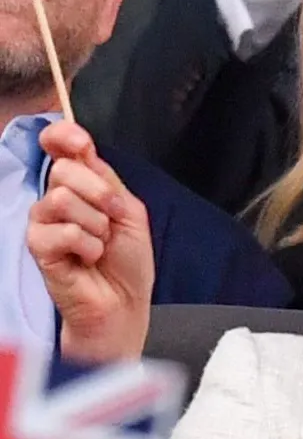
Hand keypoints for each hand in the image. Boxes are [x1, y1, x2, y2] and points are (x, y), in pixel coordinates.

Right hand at [28, 123, 153, 363]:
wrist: (125, 302)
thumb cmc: (127, 260)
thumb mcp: (128, 209)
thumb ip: (104, 178)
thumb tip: (81, 151)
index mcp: (81, 184)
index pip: (59, 146)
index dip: (64, 135)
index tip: (81, 143)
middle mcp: (57, 198)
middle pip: (63, 169)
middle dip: (99, 193)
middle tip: (112, 218)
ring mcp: (44, 223)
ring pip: (61, 198)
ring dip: (95, 224)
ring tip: (100, 243)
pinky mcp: (38, 249)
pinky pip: (62, 231)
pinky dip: (87, 245)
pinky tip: (89, 258)